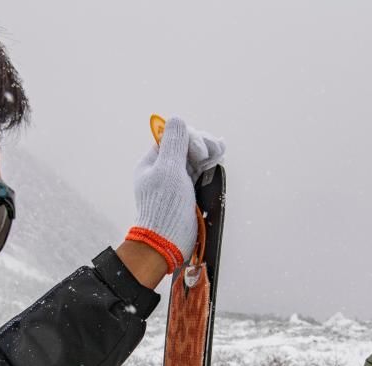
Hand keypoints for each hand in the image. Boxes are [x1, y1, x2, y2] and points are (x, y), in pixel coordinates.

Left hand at [129, 118, 224, 272]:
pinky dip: (209, 162)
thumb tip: (176, 119)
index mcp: (152, 162)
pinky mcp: (187, 192)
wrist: (168, 240)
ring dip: (208, 150)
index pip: (172, 137)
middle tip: (211, 152)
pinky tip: (219, 156)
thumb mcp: (168, 170)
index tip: (199, 151)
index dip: (189, 138)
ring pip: (194, 157)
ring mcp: (176, 181)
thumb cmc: (165, 207)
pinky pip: (199, 171)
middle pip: (185, 145)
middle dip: (201, 143)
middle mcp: (163, 170)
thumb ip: (174, 143)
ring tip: (219, 149)